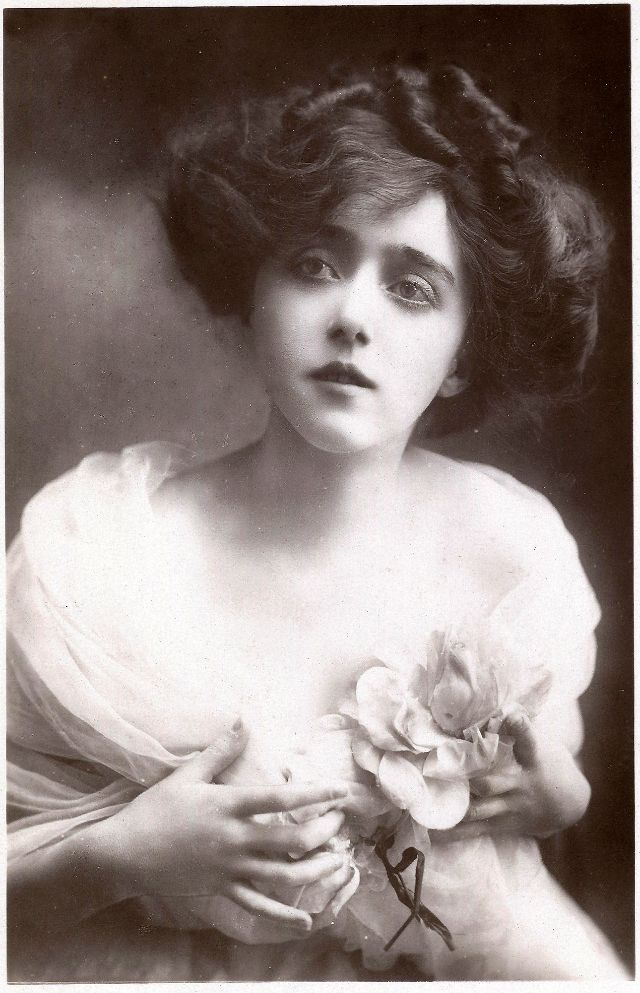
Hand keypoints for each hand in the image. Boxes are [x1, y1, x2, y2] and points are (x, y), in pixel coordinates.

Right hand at [92, 722, 348, 932]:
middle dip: (324, 831)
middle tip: (340, 822)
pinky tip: (307, 919)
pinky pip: (258, 906)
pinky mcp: (222, 889)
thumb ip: (221, 749)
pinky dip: (284, 914)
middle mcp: (236, 839)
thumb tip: (244, 720)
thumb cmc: (156, 809)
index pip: (282, 799)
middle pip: (292, 840)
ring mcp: (230, 868)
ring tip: (337, 861)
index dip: (316, 794)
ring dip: (316, 869)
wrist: (125, 854)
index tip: (341, 791)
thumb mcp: (188, 774)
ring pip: (284, 875)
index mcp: (230, 806)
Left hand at [432, 707, 590, 841]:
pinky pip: (476, 830)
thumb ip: (520, 728)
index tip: (513, 717)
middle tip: (440, 767)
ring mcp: (510, 807)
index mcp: (533, 760)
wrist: (569, 804)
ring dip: (455, 807)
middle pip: (491, 782)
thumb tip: (498, 703)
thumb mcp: (542, 743)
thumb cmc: (548, 764)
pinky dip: (454, 832)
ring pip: (480, 809)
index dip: (522, 729)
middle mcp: (520, 784)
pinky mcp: (502, 824)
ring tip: (428, 806)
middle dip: (467, 777)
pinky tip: (433, 833)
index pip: (529, 742)